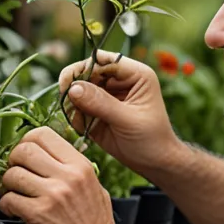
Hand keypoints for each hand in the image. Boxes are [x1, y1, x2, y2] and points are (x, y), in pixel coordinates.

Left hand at [0, 127, 120, 223]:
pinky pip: (8, 199)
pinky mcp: (38, 214)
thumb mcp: (93, 184)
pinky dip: (6, 205)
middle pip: (24, 150)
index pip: (43, 134)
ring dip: (8, 184)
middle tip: (16, 172)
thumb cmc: (95, 222)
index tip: (26, 154)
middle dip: (13, 161)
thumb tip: (47, 154)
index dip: (28, 141)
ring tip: (15, 193)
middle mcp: (66, 176)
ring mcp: (51, 195)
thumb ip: (72, 167)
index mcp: (79, 165)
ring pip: (12, 174)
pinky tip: (14, 210)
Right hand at [59, 50, 180, 174]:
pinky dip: (75, 115)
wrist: (155, 163)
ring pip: (79, 89)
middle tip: (68, 104)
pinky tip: (83, 128)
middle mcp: (120, 81)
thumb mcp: (127, 120)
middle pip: (88, 72)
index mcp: (135, 74)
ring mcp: (107, 96)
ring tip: (80, 121)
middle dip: (75, 87)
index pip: (104, 60)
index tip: (67, 83)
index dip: (83, 68)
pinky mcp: (98, 110)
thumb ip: (101, 103)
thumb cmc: (151, 140)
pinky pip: (78, 106)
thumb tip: (73, 88)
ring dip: (74, 103)